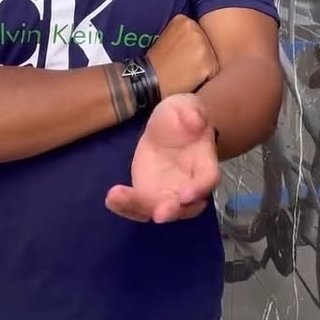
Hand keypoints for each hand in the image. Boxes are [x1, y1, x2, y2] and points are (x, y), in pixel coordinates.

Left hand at [105, 93, 220, 223]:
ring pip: (159, 209)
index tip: (185, 195)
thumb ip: (193, 112)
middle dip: (173, 211)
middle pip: (186, 206)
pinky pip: (139, 206)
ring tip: (117, 198)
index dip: (199, 189)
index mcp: (204, 162)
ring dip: (141, 208)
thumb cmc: (183, 116)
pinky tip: (111, 199)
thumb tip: (196, 122)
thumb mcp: (187, 105)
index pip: (207, 179)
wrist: (169, 125)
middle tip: (159, 214)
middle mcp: (190, 185)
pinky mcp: (148, 193)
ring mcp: (169, 193)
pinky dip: (125, 206)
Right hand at [147, 14, 217, 97]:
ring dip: (204, 68)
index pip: (200, 34)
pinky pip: (214, 72)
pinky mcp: (207, 62)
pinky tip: (189, 80)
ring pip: (213, 59)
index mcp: (183, 20)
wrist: (148, 82)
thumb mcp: (167, 37)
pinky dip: (206, 79)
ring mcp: (202, 45)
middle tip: (181, 66)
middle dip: (200, 57)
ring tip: (184, 73)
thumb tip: (200, 43)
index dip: (191, 49)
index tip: (178, 55)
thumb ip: (184, 35)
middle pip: (209, 46)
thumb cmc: (157, 64)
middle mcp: (194, 28)